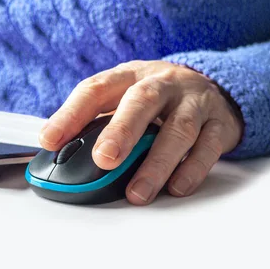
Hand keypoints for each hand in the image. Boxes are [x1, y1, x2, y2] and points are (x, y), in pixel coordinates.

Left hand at [38, 60, 243, 204]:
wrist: (210, 84)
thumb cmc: (153, 98)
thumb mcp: (121, 97)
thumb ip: (93, 122)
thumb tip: (55, 152)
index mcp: (127, 76)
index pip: (94, 90)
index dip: (70, 114)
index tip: (49, 140)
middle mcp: (161, 83)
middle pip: (141, 102)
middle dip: (121, 131)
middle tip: (103, 160)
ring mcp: (193, 102)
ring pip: (177, 130)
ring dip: (156, 164)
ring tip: (137, 192)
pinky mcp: (220, 124)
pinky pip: (208, 147)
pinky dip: (191, 170)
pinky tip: (175, 188)